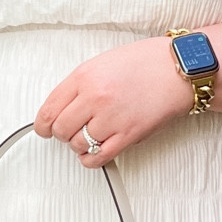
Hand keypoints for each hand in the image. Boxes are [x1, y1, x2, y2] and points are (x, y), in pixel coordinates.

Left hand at [34, 38, 192, 164]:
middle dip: (62, 133)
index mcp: (84, 77)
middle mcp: (95, 98)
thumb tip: (62, 107)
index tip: (44, 129)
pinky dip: (90, 159)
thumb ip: (80, 84)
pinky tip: (94, 152)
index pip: (49, 109)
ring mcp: (111, 118)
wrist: (178, 69)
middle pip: (61, 130)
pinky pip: (98, 158)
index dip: (43, 125)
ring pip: (78, 145)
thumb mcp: (102, 62)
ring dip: (80, 145)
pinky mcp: (128, 135)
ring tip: (90, 135)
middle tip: (70, 130)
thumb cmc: (146, 62)